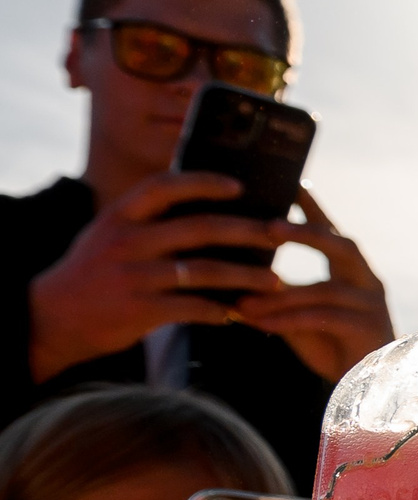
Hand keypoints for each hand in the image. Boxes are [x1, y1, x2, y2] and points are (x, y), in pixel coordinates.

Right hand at [27, 173, 282, 383]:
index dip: (203, 182)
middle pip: (199, 228)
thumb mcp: (110, 235)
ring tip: (276, 280)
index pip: (164, 187)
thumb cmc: (95, 272)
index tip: (239, 186)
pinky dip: (219, 310)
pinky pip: (193, 307)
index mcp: (120, 216)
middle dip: (247, 231)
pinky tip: (238, 313)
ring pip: (204, 271)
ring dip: (246, 276)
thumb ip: (147, 220)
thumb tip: (204, 202)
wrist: (53, 317)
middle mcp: (126, 241)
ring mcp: (133, 276)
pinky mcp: (140, 309)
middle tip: (281, 233)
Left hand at [231, 189, 394, 382]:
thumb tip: (227, 278)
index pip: (330, 231)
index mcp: (351, 271)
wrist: (361, 387)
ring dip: (281, 293)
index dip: (312, 206)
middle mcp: (367, 281)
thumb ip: (274, 295)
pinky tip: (259, 323)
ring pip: (326, 288)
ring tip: (244, 296)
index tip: (290, 180)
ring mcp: (372, 304)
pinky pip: (325, 318)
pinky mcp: (368, 329)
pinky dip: (288, 320)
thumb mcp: (296, 314)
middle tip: (268, 225)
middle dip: (306, 234)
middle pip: (342, 246)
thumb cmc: (328, 345)